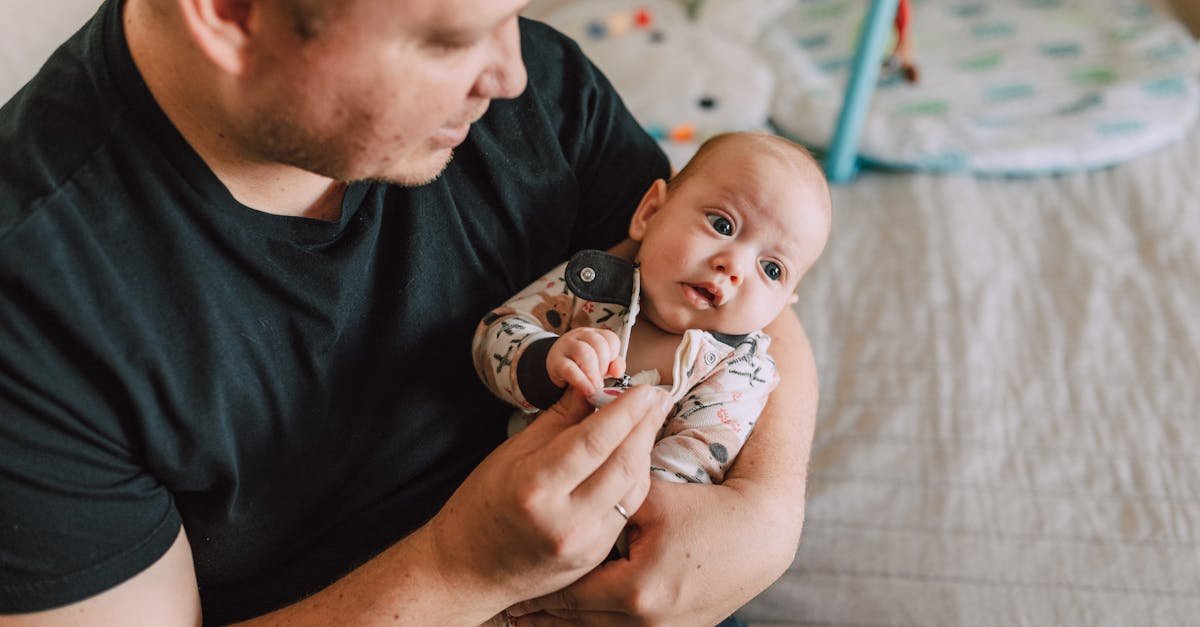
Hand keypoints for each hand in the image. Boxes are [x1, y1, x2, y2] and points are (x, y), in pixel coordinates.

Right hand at [425, 386, 670, 617]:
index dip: (625, 411)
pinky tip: (634, 456)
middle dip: (646, 426)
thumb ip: (559, 419)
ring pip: (633, 488)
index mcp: (536, 486)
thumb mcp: (513, 452)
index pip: (594, 441)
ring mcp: (584, 543)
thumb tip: (593, 385)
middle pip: (623, 464)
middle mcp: (564, 519)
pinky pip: (627, 509)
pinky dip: (634, 479)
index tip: (644, 389)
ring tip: (650, 421)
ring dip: (645, 450)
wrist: (468, 570)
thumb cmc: (482, 503)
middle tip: (658, 398)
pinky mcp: (595, 556)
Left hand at [506, 480, 795, 626]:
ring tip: (533, 621)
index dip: (539, 591)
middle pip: (580, 622)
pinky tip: (576, 622)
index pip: (569, 595)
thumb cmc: (707, 509)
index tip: (511, 588)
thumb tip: (565, 482)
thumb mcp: (651, 499)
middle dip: (546, 615)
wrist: (762, 534)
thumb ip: (605, 496)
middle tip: (512, 611)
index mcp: (635, 590)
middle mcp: (647, 621)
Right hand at [547, 328, 625, 394]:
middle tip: (602, 379)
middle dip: (604, 365)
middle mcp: (580, 337)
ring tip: (596, 385)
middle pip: (598, 343)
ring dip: (593, 372)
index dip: (614, 355)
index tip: (611, 370)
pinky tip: (588, 390)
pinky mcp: (556, 362)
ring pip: (584, 352)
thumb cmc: (581, 365)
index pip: (610, 338)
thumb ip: (614, 366)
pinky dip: (582, 381)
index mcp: (594, 335)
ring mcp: (566, 347)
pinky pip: (570, 369)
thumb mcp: (601, 364)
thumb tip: (617, 371)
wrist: (555, 368)